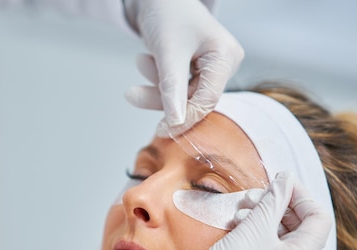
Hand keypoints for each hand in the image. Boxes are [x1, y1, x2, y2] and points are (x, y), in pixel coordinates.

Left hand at [123, 0, 243, 135]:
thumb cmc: (168, 12)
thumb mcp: (168, 51)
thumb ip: (171, 87)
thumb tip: (175, 122)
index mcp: (226, 56)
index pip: (207, 99)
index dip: (185, 118)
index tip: (161, 130)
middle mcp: (223, 64)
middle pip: (192, 99)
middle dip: (161, 96)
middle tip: (131, 94)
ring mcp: (209, 67)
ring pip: (180, 95)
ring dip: (156, 86)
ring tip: (141, 60)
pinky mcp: (195, 69)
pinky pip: (175, 86)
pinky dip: (158, 79)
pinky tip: (146, 60)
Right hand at [179, 172, 332, 249]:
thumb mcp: (252, 228)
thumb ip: (274, 199)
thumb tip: (287, 178)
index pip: (318, 218)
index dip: (299, 195)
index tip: (277, 183)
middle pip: (301, 229)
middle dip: (277, 208)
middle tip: (250, 197)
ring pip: (284, 242)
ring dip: (264, 221)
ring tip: (238, 213)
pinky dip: (259, 239)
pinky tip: (237, 230)